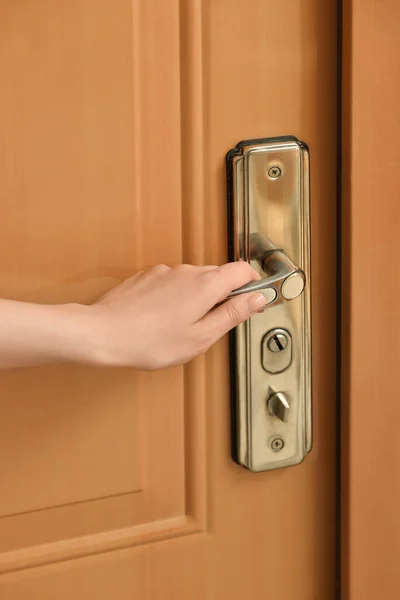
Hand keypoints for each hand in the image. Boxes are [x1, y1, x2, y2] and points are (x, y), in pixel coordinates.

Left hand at [89, 262, 265, 369]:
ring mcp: (165, 272)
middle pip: (219, 275)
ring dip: (198, 298)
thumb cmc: (149, 341)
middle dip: (225, 295)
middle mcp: (187, 271)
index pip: (243, 270)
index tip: (256, 299)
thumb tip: (257, 299)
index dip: (254, 284)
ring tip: (185, 327)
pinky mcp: (147, 277)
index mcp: (206, 285)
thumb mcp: (201, 336)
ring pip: (194, 280)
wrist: (103, 333)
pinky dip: (176, 298)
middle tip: (218, 323)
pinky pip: (172, 283)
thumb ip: (232, 314)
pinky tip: (164, 320)